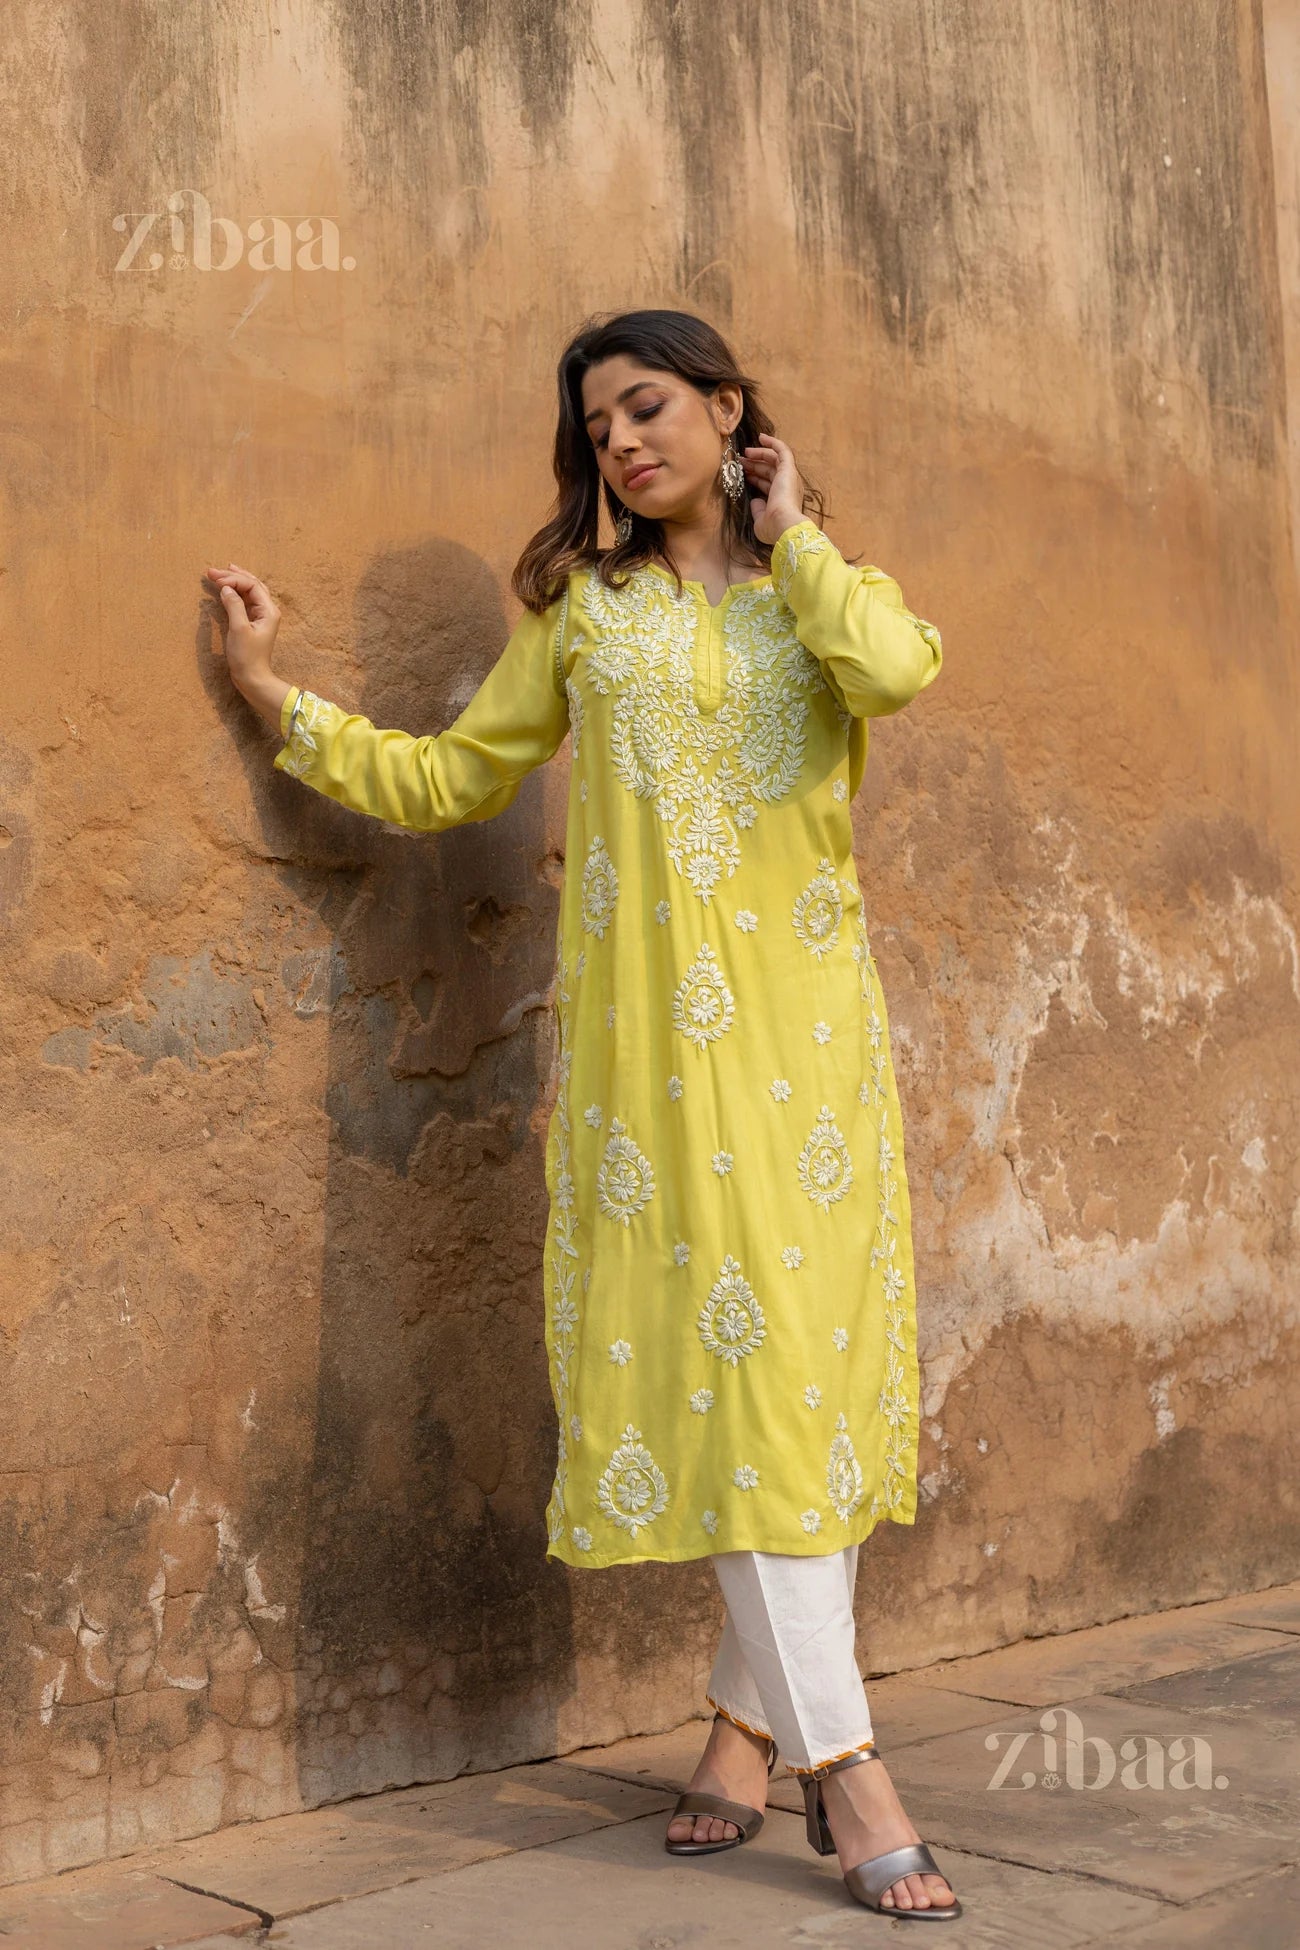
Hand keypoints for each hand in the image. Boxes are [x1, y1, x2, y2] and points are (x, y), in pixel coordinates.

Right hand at [204, 561, 280, 689]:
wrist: (252, 678)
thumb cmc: (247, 656)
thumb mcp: (239, 629)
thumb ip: (234, 606)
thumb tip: (226, 588)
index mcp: (268, 611)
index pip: (252, 585)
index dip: (233, 579)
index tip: (215, 579)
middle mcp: (267, 611)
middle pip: (252, 585)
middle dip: (233, 576)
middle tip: (212, 571)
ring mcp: (261, 617)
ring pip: (249, 592)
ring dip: (234, 582)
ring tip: (220, 573)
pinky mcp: (253, 623)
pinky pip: (245, 602)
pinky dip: (235, 593)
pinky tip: (226, 589)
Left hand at [740, 433, 808, 544]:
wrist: (784, 524)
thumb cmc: (773, 527)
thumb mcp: (760, 521)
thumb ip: (757, 510)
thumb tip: (755, 500)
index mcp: (783, 499)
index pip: (768, 484)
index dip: (755, 478)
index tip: (743, 474)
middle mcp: (788, 487)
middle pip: (770, 470)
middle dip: (754, 464)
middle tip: (740, 460)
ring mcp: (789, 477)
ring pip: (775, 459)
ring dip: (760, 453)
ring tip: (745, 451)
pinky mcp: (788, 469)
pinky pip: (783, 450)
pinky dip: (773, 443)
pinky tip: (761, 437)